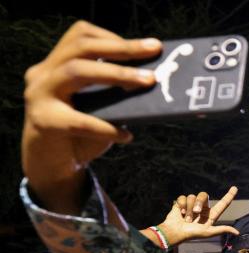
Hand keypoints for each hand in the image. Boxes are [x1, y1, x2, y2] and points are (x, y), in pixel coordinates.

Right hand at [22, 21, 161, 211]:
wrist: (51, 165)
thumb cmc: (80, 135)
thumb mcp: (99, 108)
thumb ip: (114, 92)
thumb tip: (153, 80)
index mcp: (56, 64)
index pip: (81, 35)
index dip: (114, 38)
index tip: (148, 46)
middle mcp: (44, 74)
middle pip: (81, 48)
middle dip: (121, 49)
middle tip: (153, 52)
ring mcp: (39, 95)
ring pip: (76, 71)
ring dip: (117, 74)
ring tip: (147, 82)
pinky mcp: (43, 121)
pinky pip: (79, 120)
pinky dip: (106, 128)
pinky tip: (126, 135)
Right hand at [152, 187, 238, 246]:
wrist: (175, 232)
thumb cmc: (192, 234)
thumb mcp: (208, 232)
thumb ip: (222, 229)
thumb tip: (238, 233)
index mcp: (211, 214)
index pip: (222, 204)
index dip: (229, 195)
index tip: (235, 188)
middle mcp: (203, 208)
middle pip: (204, 195)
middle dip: (198, 203)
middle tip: (195, 212)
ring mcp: (192, 205)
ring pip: (192, 196)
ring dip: (189, 208)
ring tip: (186, 218)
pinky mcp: (182, 203)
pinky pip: (183, 197)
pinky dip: (181, 205)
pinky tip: (180, 213)